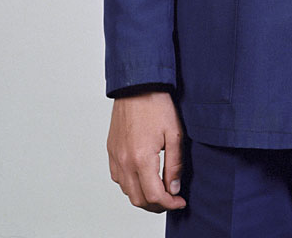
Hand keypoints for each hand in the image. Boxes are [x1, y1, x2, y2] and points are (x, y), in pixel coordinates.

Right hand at [107, 91, 186, 212]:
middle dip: (157, 205)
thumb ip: (174, 165)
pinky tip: (143, 177)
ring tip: (159, 189)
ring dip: (143, 196)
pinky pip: (118, 178)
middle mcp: (124, 161)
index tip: (180, 201)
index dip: (169, 204)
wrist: (137, 85)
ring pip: (127, 191)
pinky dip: (131, 185)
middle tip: (171, 199)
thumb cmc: (156, 105)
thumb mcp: (174, 134)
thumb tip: (173, 189)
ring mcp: (115, 157)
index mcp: (141, 159)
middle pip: (138, 199)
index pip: (154, 196)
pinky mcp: (111, 150)